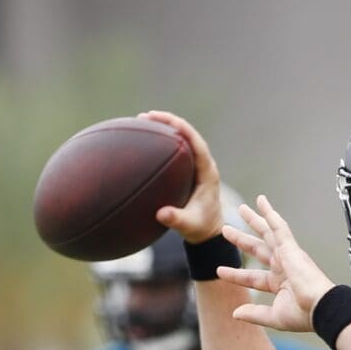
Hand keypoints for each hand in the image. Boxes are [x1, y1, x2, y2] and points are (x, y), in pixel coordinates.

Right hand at [137, 110, 224, 242]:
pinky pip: (177, 150)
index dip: (182, 128)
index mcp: (207, 173)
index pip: (197, 144)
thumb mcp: (189, 225)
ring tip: (143, 120)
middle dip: (169, 122)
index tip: (163, 119)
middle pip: (188, 135)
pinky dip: (162, 142)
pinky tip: (145, 140)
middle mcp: (204, 165)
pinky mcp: (189, 171)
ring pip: (182, 140)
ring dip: (165, 128)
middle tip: (146, 116)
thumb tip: (161, 214)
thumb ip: (176, 220)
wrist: (208, 233)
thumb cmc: (200, 229)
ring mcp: (197, 167)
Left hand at [217, 194, 335, 332]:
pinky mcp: (291, 248)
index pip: (252, 277)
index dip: (235, 274)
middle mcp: (283, 267)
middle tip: (226, 229)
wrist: (320, 307)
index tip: (219, 270)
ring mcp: (287, 256)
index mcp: (280, 283)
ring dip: (255, 220)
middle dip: (242, 239)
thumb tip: (236, 313)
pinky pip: (279, 227)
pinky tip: (262, 202)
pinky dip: (271, 214)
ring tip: (242, 208)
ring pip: (267, 233)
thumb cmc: (304, 314)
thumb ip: (255, 313)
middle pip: (258, 248)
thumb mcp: (274, 316)